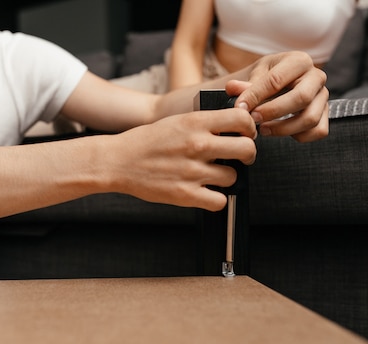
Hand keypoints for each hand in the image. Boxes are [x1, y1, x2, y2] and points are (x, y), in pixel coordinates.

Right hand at [110, 108, 256, 210]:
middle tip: (239, 158)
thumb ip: (205, 123)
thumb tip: (235, 128)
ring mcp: (192, 171)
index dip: (249, 128)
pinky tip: (205, 191)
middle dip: (247, 155)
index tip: (245, 134)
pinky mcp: (186, 194)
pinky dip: (216, 199)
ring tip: (211, 175)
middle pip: (247, 150)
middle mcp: (197, 145)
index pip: (242, 119)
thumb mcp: (176, 121)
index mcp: (195, 123)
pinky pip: (220, 201)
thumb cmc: (147, 142)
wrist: (118, 161)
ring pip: (233, 177)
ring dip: (226, 177)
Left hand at [226, 51, 328, 142]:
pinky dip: (299, 136)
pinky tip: (281, 132)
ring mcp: (323, 96)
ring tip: (262, 130)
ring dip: (283, 128)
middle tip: (252, 120)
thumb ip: (244, 84)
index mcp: (298, 61)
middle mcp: (316, 76)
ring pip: (310, 118)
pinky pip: (318, 131)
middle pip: (301, 98)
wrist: (277, 85)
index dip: (256, 96)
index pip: (277, 80)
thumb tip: (232, 88)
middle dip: (273, 112)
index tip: (240, 107)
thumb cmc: (265, 78)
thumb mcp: (254, 75)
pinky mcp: (325, 114)